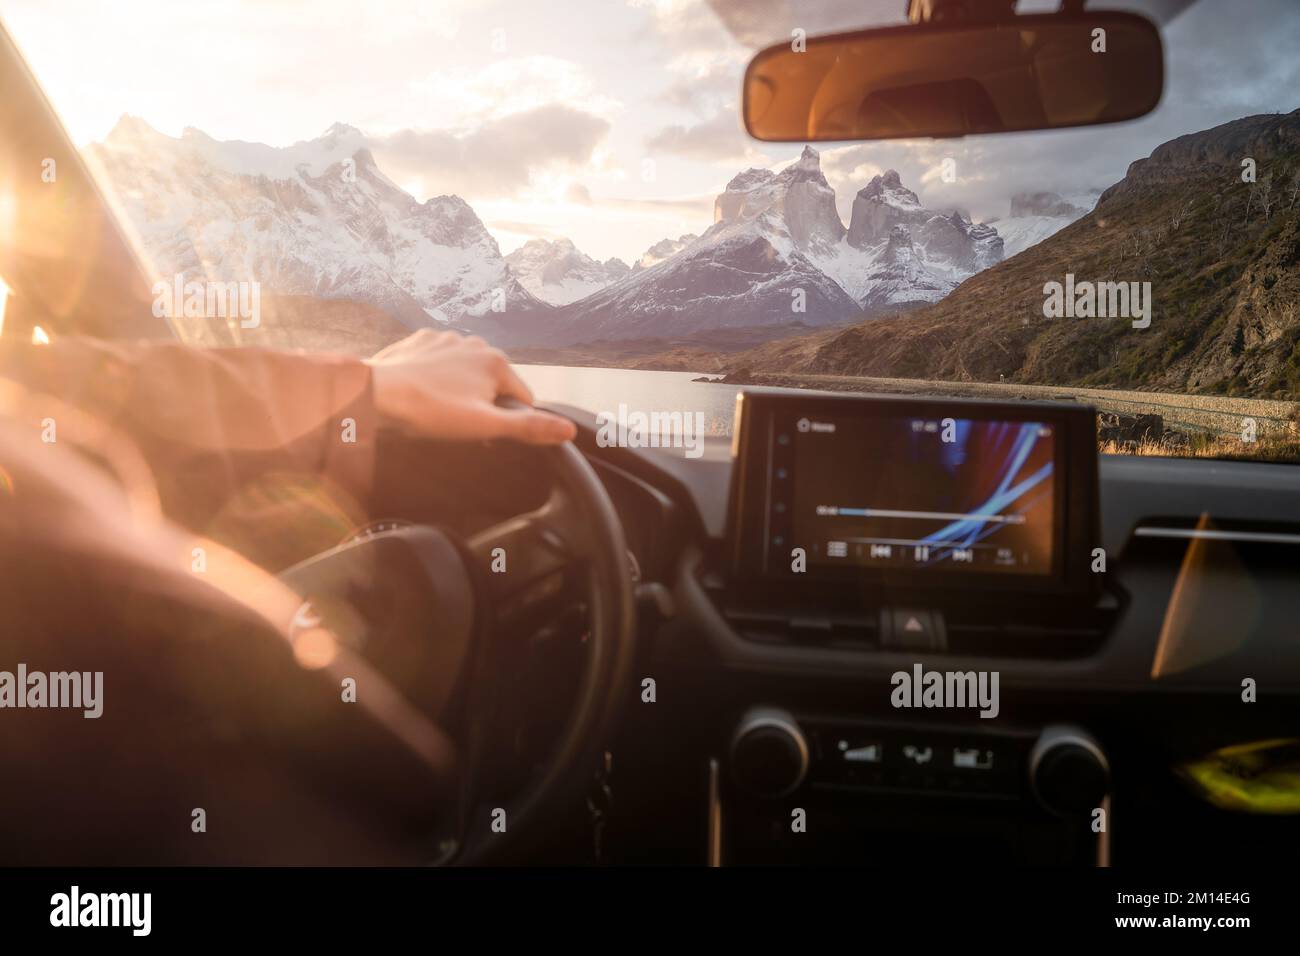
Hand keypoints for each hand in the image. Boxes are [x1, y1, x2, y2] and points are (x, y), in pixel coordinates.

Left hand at [365, 330, 575, 444]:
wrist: (374, 394)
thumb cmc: (430, 411)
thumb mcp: (485, 426)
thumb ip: (529, 427)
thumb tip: (568, 430)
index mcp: (496, 361)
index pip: (522, 399)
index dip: (508, 422)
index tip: (484, 435)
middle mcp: (475, 343)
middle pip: (493, 385)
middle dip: (482, 405)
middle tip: (456, 425)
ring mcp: (446, 339)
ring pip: (465, 373)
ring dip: (459, 391)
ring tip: (436, 411)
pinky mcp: (420, 341)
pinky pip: (438, 363)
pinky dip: (435, 378)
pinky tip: (422, 393)